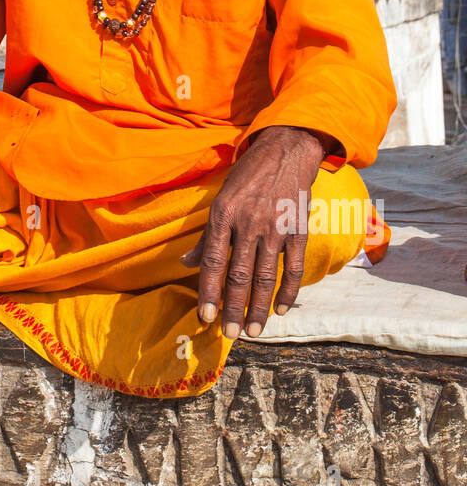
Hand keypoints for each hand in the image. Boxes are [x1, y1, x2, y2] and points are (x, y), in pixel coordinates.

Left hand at [184, 125, 328, 339]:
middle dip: (232, 308)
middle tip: (228, 334)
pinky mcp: (298, 230)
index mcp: (224, 214)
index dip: (209, 293)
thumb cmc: (247, 176)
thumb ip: (206, 235)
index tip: (205, 318)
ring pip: (265, 277)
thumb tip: (186, 264)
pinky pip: (294, 267)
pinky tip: (282, 310)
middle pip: (238, 275)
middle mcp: (248, 223)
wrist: (286, 150)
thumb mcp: (220, 198)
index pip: (213, 262)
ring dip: (258, 308)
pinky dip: (288, 291)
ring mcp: (276, 228)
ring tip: (252, 330)